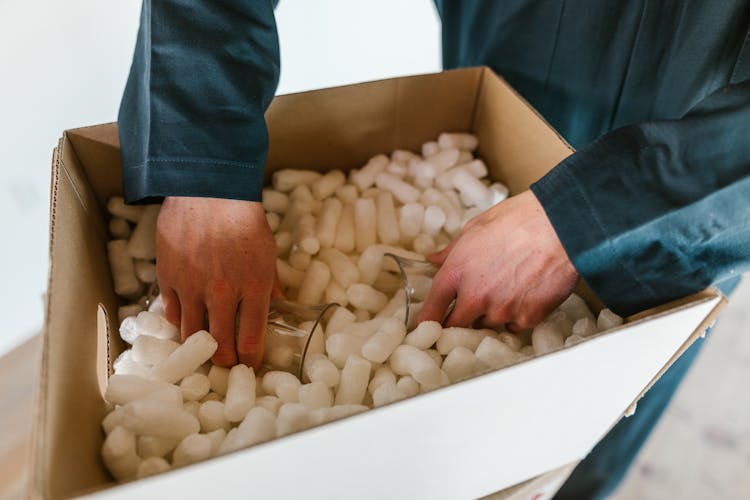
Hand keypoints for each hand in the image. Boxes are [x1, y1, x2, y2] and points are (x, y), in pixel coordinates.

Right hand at [156, 196, 276, 367]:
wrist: (208, 190)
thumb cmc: (243, 219)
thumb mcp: (268, 253)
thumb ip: (272, 285)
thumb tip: (280, 309)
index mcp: (253, 287)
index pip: (252, 340)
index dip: (251, 360)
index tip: (250, 365)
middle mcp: (222, 292)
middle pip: (220, 346)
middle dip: (225, 361)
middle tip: (227, 364)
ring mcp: (191, 286)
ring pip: (191, 335)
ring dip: (199, 346)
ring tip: (206, 348)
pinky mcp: (168, 277)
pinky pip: (171, 312)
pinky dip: (179, 320)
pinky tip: (187, 319)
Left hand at [418, 191, 577, 330]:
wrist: (562, 225)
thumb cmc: (519, 219)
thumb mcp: (476, 226)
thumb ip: (451, 250)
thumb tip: (434, 259)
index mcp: (456, 273)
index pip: (430, 311)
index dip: (426, 322)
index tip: (426, 326)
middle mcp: (476, 297)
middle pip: (455, 326)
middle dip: (457, 320)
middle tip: (467, 308)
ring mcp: (502, 310)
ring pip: (486, 325)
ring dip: (489, 315)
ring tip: (504, 289)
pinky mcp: (528, 318)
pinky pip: (514, 326)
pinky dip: (515, 316)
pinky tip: (523, 295)